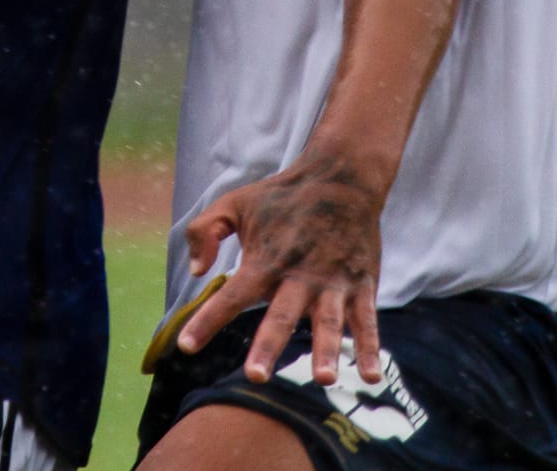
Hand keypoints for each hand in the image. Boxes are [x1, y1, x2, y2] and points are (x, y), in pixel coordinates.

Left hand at [177, 147, 382, 386]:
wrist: (341, 176)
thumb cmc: (282, 195)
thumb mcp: (234, 202)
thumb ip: (205, 230)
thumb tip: (197, 272)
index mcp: (265, 259)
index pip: (232, 295)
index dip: (208, 320)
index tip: (186, 346)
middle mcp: (298, 275)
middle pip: (280, 315)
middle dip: (267, 345)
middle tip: (254, 376)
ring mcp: (332, 282)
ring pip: (328, 322)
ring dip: (326, 350)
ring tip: (324, 378)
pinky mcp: (360, 285)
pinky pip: (367, 320)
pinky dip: (370, 347)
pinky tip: (371, 375)